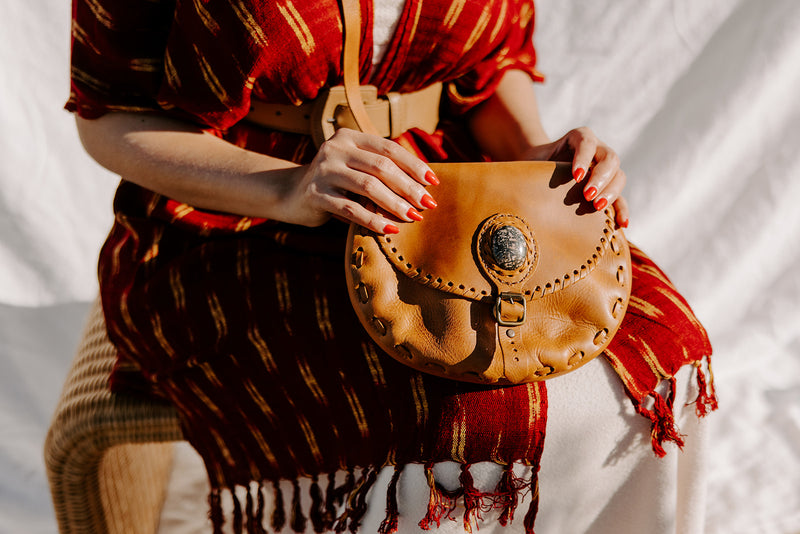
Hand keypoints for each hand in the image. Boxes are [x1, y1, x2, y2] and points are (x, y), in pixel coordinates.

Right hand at [281, 129, 438, 233]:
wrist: (291, 194)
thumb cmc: (336, 183)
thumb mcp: (356, 168)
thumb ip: (380, 170)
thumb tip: (424, 185)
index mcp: (350, 137)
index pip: (389, 148)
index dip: (414, 165)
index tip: (433, 182)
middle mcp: (335, 149)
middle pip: (381, 167)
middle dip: (409, 187)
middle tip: (428, 204)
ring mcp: (323, 170)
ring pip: (368, 187)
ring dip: (395, 204)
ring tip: (414, 217)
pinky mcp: (315, 194)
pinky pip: (350, 210)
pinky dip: (373, 220)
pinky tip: (390, 229)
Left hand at [524, 127, 628, 227]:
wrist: (539, 174)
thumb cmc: (533, 165)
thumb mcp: (530, 162)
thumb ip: (528, 166)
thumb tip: (509, 182)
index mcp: (579, 138)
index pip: (587, 142)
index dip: (584, 158)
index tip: (575, 176)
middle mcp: (597, 150)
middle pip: (610, 158)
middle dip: (601, 177)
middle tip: (587, 195)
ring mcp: (605, 169)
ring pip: (619, 176)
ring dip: (612, 192)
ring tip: (596, 206)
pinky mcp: (608, 188)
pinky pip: (620, 197)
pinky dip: (622, 209)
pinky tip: (622, 223)